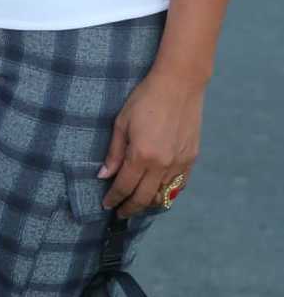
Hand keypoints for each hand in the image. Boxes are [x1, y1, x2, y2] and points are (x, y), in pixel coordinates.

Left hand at [98, 68, 203, 217]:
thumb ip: (114, 152)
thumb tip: (104, 175)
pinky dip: (167, 193)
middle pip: (143, 198)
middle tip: (121, 212)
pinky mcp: (191, 159)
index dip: (114, 199)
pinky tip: (158, 192)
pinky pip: (179, 186)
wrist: (179, 84)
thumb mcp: (122, 122)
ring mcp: (179, 163)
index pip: (124, 187)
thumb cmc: (145, 98)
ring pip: (163, 195)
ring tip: (137, 203)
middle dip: (130, 208)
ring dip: (148, 203)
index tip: (107, 205)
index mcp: (141, 155)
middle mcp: (162, 164)